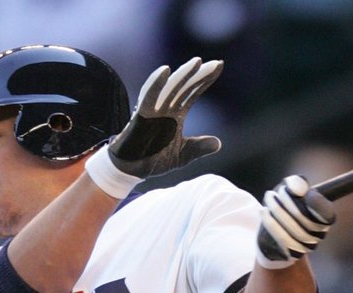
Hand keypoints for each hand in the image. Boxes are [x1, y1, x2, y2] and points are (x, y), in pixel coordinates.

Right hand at [108, 57, 223, 178]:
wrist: (132, 171)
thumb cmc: (153, 159)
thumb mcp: (182, 155)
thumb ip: (199, 148)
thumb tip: (218, 144)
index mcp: (175, 113)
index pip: (192, 92)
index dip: (205, 79)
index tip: (220, 66)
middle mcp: (165, 108)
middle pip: (184, 86)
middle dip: (199, 74)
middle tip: (217, 64)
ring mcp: (153, 110)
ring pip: (169, 87)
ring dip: (182, 74)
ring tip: (197, 62)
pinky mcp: (141, 115)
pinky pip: (148, 96)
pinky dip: (155, 83)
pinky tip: (165, 70)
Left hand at [256, 175, 336, 268]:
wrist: (269, 236)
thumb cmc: (283, 208)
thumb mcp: (290, 192)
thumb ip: (296, 184)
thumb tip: (297, 189)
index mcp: (325, 218)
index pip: (326, 212)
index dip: (315, 202)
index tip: (296, 190)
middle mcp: (320, 234)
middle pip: (304, 216)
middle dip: (286, 200)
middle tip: (273, 192)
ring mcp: (307, 247)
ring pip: (293, 228)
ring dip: (277, 209)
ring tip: (268, 197)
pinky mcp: (293, 255)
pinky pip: (284, 240)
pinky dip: (272, 223)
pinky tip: (264, 211)